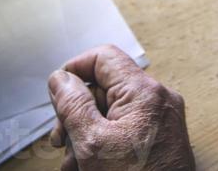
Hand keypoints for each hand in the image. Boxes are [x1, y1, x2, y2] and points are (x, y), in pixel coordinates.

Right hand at [48, 44, 194, 170]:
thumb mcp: (93, 144)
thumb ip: (74, 106)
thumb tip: (60, 78)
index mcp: (144, 91)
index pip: (104, 58)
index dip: (75, 70)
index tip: (56, 95)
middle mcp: (157, 99)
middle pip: (105, 88)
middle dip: (77, 114)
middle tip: (60, 142)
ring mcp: (161, 121)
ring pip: (111, 114)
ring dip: (86, 137)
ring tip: (74, 166)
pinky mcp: (161, 140)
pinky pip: (126, 131)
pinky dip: (105, 146)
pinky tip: (89, 168)